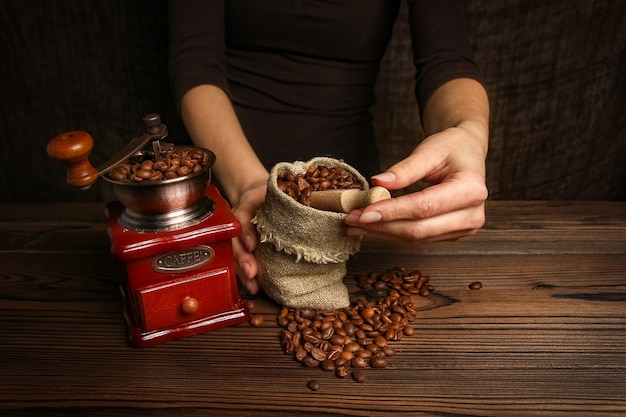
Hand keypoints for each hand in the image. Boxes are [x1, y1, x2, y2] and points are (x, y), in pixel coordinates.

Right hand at [230, 180, 266, 293]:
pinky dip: (246, 277)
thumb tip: (297, 203)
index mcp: (243, 209)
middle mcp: (236, 226)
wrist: (257, 195)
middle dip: (243, 259)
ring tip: (253, 286)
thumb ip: (277, 197)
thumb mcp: (270, 191)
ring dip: (243, 273)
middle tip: (252, 272)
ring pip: (235, 257)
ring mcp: (236, 239)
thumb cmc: (266, 194)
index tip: (252, 244)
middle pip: (234, 243)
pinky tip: (254, 287)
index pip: (241, 219)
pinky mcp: (243, 250)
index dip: (246, 232)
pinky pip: (240, 264)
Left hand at [344, 125, 487, 243]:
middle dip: (382, 226)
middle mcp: (472, 214)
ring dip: (383, 232)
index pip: (423, 207)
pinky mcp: (452, 234)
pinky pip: (419, 238)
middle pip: (419, 229)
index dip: (391, 212)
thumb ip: (405, 169)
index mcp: (471, 190)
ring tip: (356, 224)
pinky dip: (393, 233)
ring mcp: (464, 228)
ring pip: (417, 237)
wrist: (467, 152)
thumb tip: (378, 183)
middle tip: (352, 219)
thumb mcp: (429, 150)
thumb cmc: (452, 147)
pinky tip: (373, 227)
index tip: (364, 212)